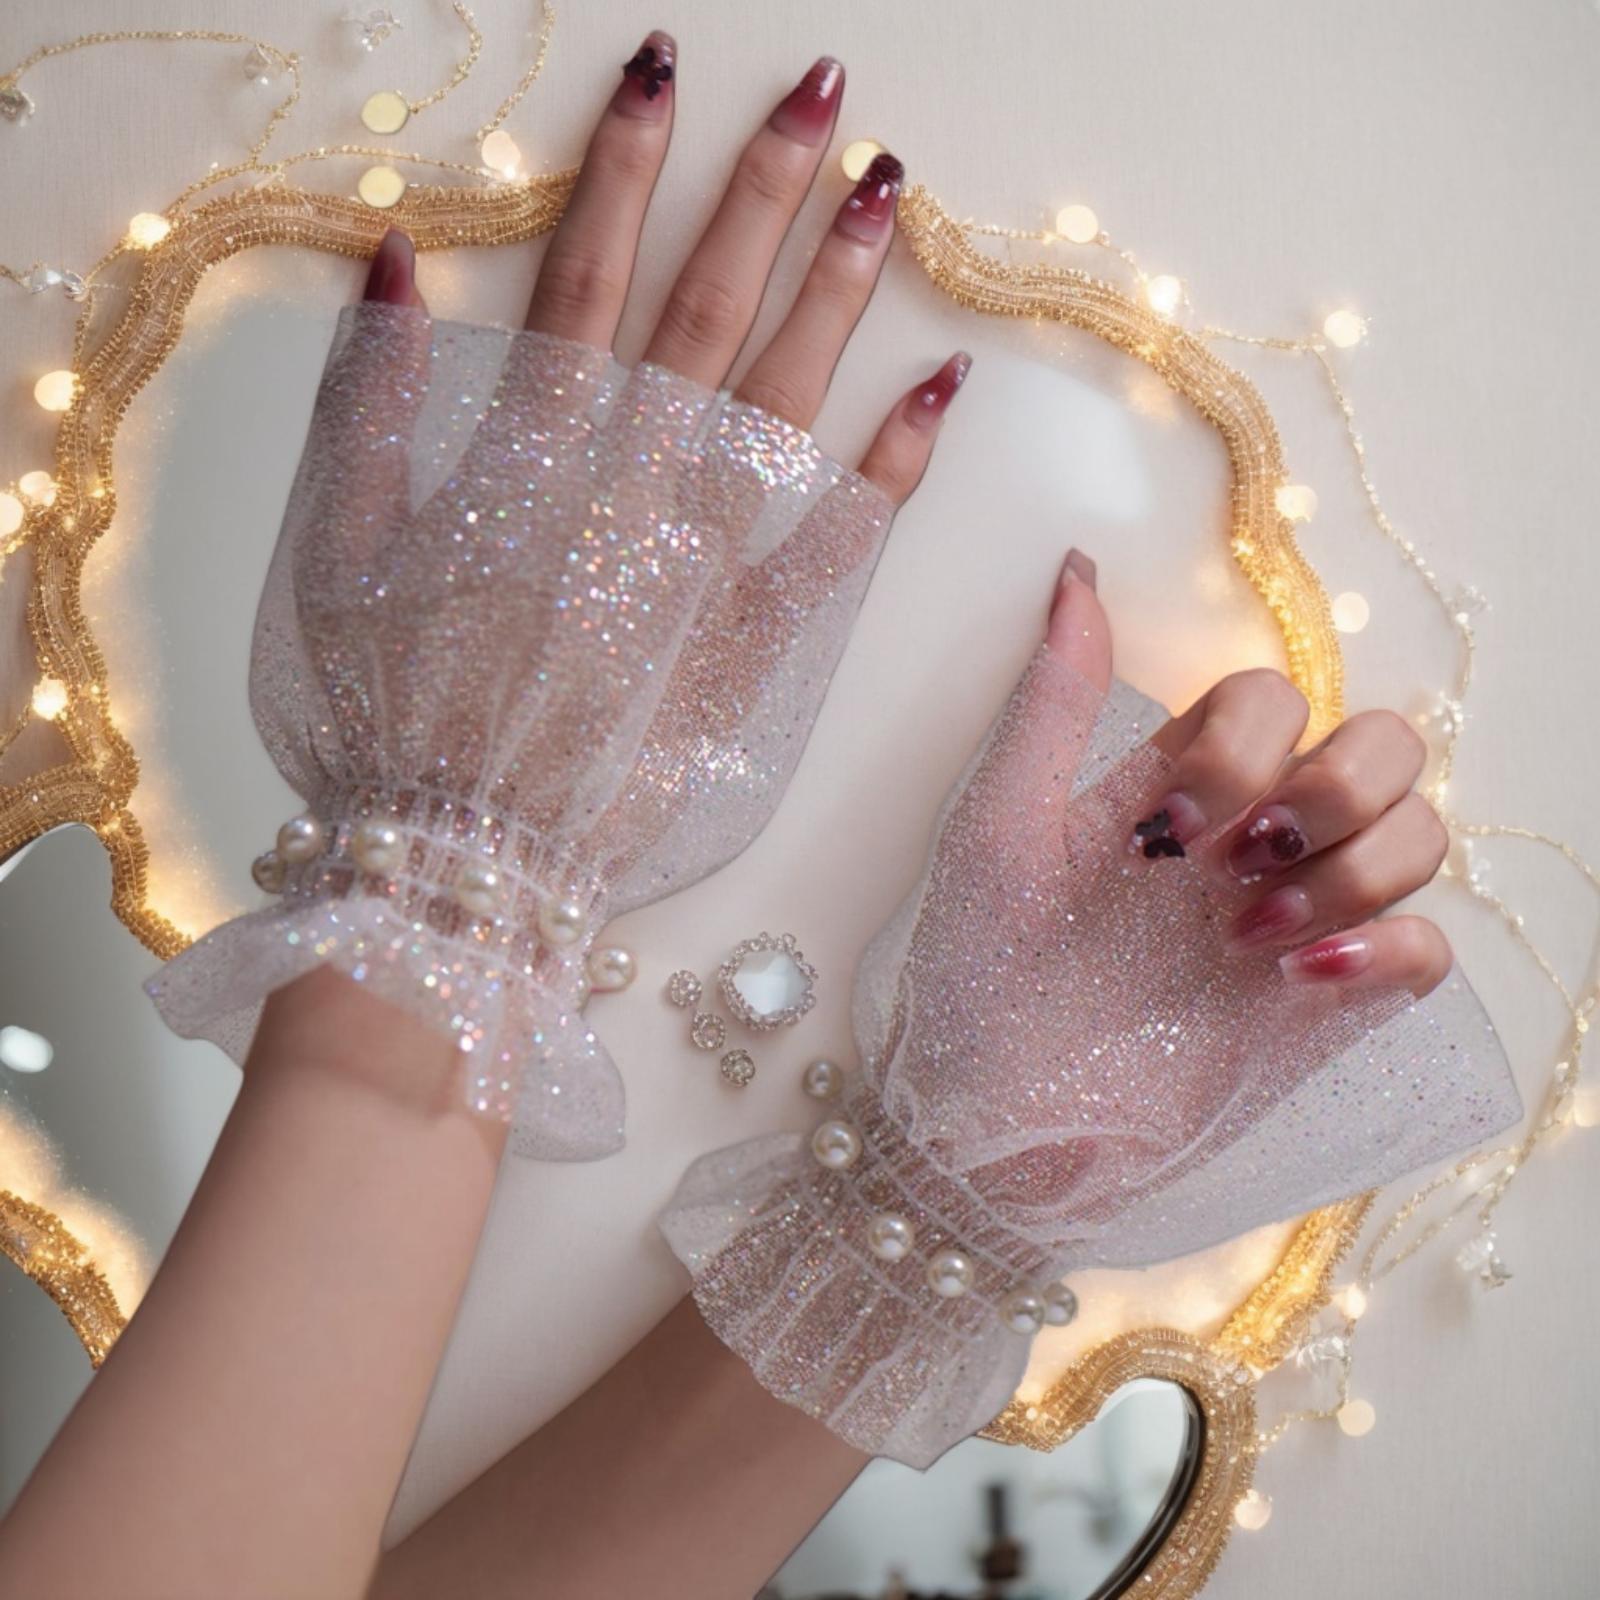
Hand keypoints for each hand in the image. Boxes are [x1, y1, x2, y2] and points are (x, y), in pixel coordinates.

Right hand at [153, 40, 971, 1153]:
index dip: (626, 172)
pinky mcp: (742, 654)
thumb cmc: (389, 721)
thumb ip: (371, 410)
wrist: (456, 866)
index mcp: (525, 468)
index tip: (670, 78)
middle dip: (761, 199)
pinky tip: (938, 396)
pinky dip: (884, 475)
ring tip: (889, 201)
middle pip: (704, 319)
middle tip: (829, 104)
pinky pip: (828, 554)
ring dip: (836, 297)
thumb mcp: (339, 560)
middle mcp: (625, 501)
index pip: (587, 283)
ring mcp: (696, 578)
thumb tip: (394, 267)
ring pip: (775, 408)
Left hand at [663, 550, 1519, 1467]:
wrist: (988, 1128)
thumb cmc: (976, 976)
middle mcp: (1247, 840)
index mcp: (1174, 788)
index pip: (1272, 695)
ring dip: (1358, 866)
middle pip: (1380, 743)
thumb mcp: (998, 828)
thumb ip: (1050, 702)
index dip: (1244, 742)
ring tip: (1253, 940)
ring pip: (1420, 831)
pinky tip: (1303, 977)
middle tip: (1239, 861)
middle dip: (1331, 787)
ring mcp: (1291, 920)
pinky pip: (1429, 948)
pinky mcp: (1323, 1009)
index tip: (1165, 830)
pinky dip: (1392, 945)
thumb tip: (1076, 568)